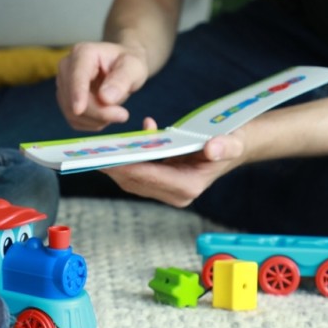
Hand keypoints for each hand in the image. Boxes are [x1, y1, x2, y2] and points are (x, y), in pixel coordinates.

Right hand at [56, 41, 148, 130]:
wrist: (122, 67)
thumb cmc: (128, 64)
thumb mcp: (133, 68)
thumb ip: (121, 80)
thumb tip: (105, 98)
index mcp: (83, 53)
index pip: (76, 75)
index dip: (77, 93)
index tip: (78, 110)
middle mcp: (67, 67)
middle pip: (72, 98)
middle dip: (97, 112)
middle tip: (123, 115)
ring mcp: (63, 85)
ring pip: (72, 112)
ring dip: (96, 120)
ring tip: (117, 112)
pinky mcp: (65, 100)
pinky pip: (74, 120)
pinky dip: (92, 123)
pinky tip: (106, 115)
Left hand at [101, 117, 243, 207]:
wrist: (234, 147)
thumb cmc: (233, 143)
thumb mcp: (235, 142)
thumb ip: (226, 147)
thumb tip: (213, 147)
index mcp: (188, 186)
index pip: (150, 178)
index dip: (126, 168)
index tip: (106, 158)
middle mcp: (177, 193)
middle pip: (135, 181)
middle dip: (114, 166)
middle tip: (92, 151)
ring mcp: (169, 190)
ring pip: (133, 178)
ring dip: (118, 162)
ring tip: (102, 146)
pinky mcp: (163, 182)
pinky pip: (139, 171)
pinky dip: (132, 156)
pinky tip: (139, 134)